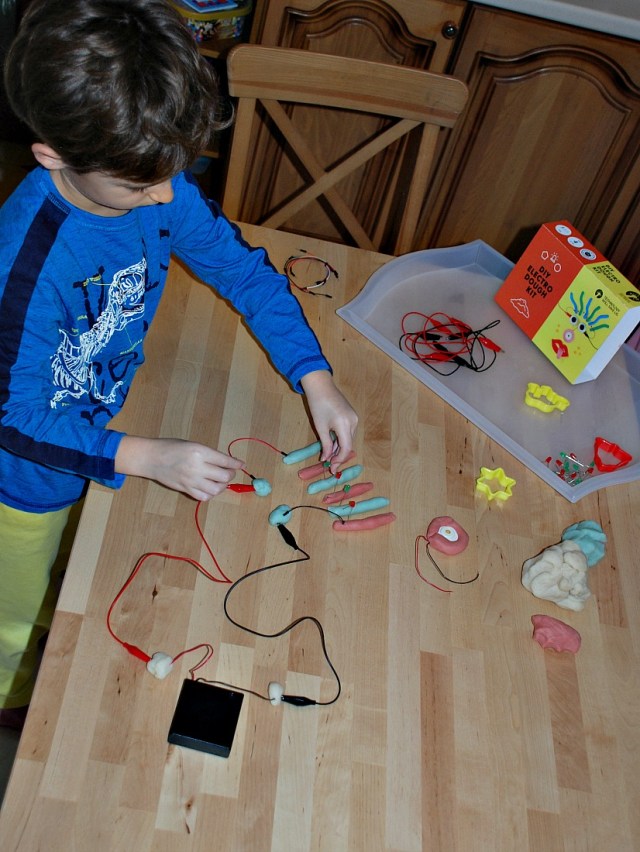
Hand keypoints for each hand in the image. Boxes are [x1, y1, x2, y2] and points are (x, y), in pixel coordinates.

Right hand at [115, 436, 243, 500]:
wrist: (151, 458)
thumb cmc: (171, 447)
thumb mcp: (192, 444)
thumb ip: (209, 454)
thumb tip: (225, 462)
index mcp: (200, 452)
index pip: (225, 460)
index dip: (236, 464)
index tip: (241, 464)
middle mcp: (197, 467)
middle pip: (224, 477)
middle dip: (231, 474)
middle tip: (229, 471)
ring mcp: (191, 480)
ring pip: (216, 489)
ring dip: (223, 486)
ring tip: (221, 481)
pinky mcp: (186, 489)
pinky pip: (204, 496)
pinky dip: (211, 494)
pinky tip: (210, 487)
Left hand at [300, 370, 357, 471]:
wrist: (321, 386)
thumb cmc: (318, 405)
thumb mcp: (320, 427)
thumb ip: (325, 444)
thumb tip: (326, 458)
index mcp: (345, 425)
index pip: (346, 448)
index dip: (339, 460)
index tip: (332, 468)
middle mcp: (354, 422)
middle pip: (349, 444)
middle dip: (339, 455)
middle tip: (329, 464)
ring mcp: (354, 418)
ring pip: (348, 438)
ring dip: (339, 447)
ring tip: (329, 455)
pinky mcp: (352, 415)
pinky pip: (348, 431)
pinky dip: (341, 439)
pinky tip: (332, 444)